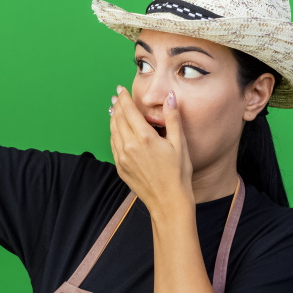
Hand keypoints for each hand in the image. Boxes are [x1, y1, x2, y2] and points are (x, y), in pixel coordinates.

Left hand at [109, 86, 193, 218]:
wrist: (169, 202)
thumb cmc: (178, 174)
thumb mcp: (179, 143)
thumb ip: (172, 118)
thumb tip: (170, 97)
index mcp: (144, 138)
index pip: (128, 111)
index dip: (123, 98)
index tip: (120, 89)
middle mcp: (129, 147)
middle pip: (117, 119)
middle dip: (116, 105)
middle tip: (116, 96)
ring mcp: (122, 158)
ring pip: (113, 132)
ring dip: (113, 118)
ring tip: (115, 110)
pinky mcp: (120, 168)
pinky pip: (113, 145)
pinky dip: (113, 134)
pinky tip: (117, 131)